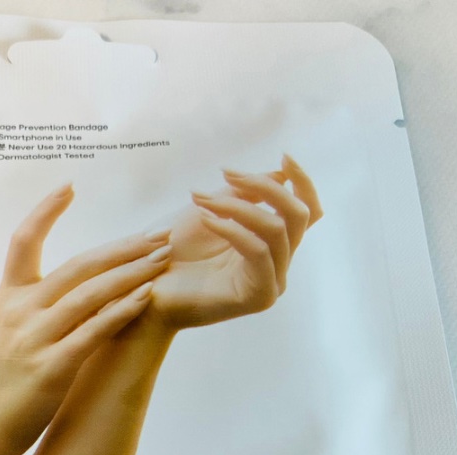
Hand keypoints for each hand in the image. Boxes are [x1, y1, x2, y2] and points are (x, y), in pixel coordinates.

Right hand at [0, 184, 171, 454]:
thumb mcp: (2, 339)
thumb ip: (31, 316)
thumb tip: (67, 301)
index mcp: (7, 300)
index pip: (23, 242)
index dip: (45, 211)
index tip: (68, 186)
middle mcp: (20, 312)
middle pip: (78, 264)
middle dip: (123, 248)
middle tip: (158, 234)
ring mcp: (35, 339)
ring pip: (91, 293)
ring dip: (133, 273)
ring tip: (163, 260)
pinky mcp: (51, 368)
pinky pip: (93, 331)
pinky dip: (122, 311)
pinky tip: (146, 297)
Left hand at [146, 154, 321, 330]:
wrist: (151, 293)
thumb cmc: (177, 255)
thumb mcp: (214, 212)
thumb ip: (246, 194)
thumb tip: (279, 173)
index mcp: (273, 245)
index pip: (305, 212)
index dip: (302, 182)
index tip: (284, 156)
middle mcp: (278, 264)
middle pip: (299, 216)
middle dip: (268, 187)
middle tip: (229, 175)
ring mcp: (272, 282)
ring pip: (277, 230)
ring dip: (238, 206)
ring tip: (203, 200)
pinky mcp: (259, 296)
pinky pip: (258, 251)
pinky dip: (232, 229)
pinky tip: (206, 220)